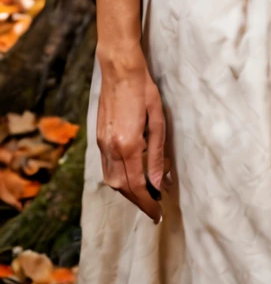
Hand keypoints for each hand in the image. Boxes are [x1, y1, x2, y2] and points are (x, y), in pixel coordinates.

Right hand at [96, 45, 165, 223]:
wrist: (119, 69)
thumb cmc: (144, 90)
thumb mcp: (158, 120)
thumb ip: (156, 153)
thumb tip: (158, 182)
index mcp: (128, 144)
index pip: (137, 185)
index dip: (148, 203)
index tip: (158, 214)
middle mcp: (111, 148)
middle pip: (122, 187)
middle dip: (138, 202)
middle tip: (154, 209)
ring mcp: (102, 143)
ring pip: (111, 180)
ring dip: (128, 192)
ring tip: (146, 195)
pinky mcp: (98, 138)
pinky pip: (107, 167)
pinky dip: (119, 178)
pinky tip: (131, 176)